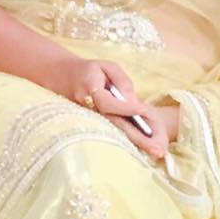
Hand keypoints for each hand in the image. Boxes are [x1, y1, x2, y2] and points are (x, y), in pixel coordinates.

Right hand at [38, 55, 171, 159]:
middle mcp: (87, 108)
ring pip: (115, 131)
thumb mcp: (107, 66)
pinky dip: (129, 139)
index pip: (108, 103)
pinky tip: (145, 147)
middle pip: (114, 124)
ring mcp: (88, 119)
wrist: (61, 77)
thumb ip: (122, 81)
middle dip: (137, 137)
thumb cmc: (89, 70)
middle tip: (158, 149)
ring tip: (156, 152)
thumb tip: (133, 100)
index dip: (126, 107)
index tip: (144, 111)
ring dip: (135, 142)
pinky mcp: (92, 125)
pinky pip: (112, 131)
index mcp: (89, 89)